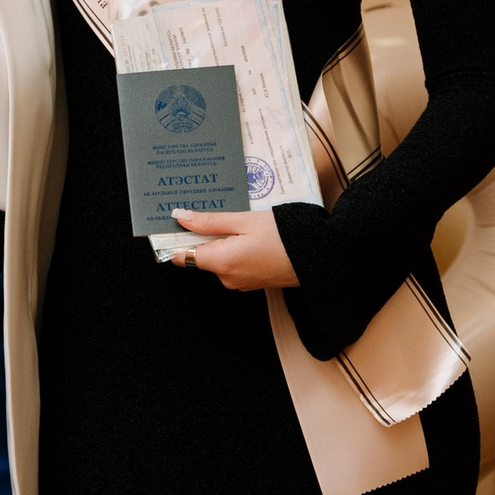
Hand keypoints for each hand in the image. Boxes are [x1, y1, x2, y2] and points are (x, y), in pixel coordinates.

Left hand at [170, 207, 299, 290]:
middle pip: (202, 255)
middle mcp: (227, 277)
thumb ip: (210, 221)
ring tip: (241, 222)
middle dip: (205, 234)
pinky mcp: (252, 282)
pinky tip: (251, 236)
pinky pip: (234, 264)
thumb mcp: (245, 221)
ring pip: (219, 258)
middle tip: (218, 211)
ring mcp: (240, 282)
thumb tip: (181, 218)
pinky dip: (236, 250)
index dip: (176, 239)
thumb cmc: (285, 235)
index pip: (183, 256)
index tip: (174, 223)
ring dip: (224, 241)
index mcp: (221, 261)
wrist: (320, 256)